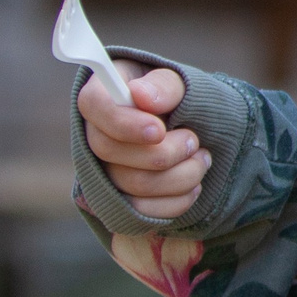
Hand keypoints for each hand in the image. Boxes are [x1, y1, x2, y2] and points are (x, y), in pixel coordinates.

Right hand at [78, 62, 206, 220]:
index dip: (123, 123)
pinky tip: (194, 184)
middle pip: (110, 151)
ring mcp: (105, 171)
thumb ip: (164, 85)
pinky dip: (177, 201)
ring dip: (180, 175)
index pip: (94, 106)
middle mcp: (96, 134)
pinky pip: (142, 213)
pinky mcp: (122, 200)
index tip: (159, 130)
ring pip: (133, 185)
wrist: (197, 131)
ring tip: (202, 158)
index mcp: (104, 95)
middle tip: (194, 141)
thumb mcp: (180, 83)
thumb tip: (141, 95)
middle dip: (163, 152)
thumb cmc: (183, 101)